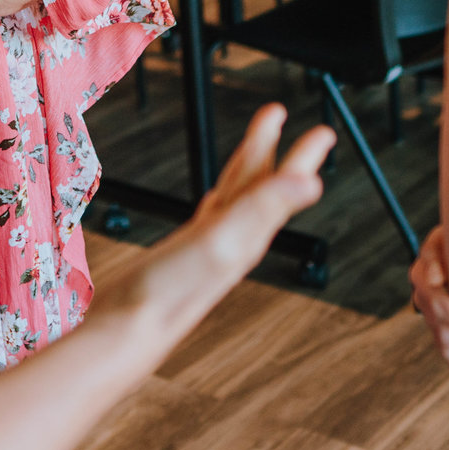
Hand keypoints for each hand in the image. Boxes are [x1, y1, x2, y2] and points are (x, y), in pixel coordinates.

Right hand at [92, 104, 331, 341]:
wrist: (126, 334)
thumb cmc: (169, 293)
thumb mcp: (222, 241)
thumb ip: (264, 208)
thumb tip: (311, 183)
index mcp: (247, 235)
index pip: (281, 186)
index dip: (301, 155)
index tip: (323, 131)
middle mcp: (234, 241)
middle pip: (260, 186)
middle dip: (275, 150)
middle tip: (280, 115)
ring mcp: (209, 247)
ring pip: (237, 198)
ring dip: (251, 167)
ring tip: (260, 142)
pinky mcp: (184, 254)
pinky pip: (212, 214)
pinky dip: (221, 196)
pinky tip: (218, 198)